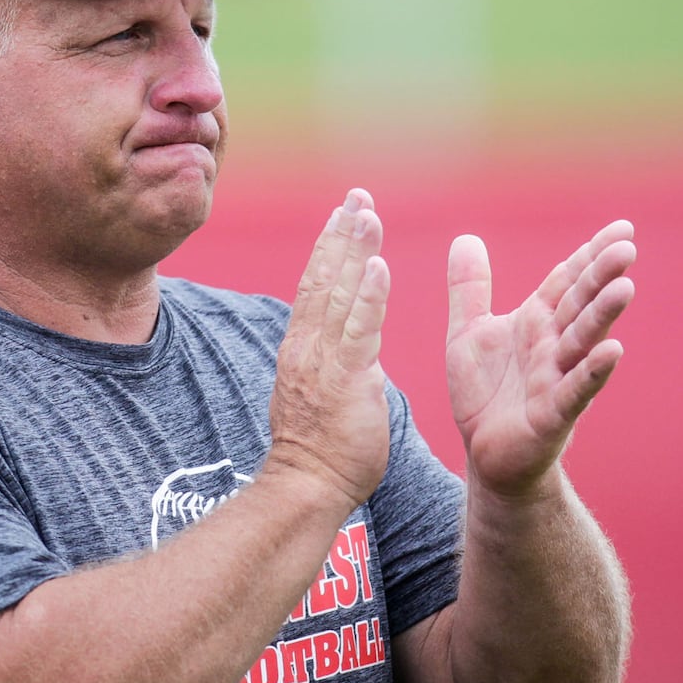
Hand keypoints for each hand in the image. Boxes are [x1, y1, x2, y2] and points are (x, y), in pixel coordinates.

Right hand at [268, 189, 391, 507]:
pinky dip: (369, 295)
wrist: (305, 487)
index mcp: (303, 348)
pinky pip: (359, 329)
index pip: (316, 286)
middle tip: (357, 195)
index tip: (343, 213)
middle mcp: (308, 346)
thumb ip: (338, 367)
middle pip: (324, 277)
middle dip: (342, 234)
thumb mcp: (322, 396)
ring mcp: (324, 361)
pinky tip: (379, 265)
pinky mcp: (347, 379)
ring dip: (356, 251)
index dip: (330, 247)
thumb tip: (356, 353)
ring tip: (368, 213)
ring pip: (340, 294)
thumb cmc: (319, 453)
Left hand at [446, 221, 635, 496]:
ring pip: (582, 341)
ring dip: (603, 315)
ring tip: (625, 287)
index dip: (591, 254)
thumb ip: (469, 289)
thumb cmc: (487, 395)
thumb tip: (466, 237)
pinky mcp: (553, 414)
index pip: (567, 281)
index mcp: (535, 322)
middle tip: (627, 247)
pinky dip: (593, 371)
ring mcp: (556, 378)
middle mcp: (552, 346)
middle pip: (580, 304)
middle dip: (601, 275)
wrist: (487, 456)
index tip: (623, 227)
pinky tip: (613, 351)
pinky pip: (575, 390)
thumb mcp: (468, 333)